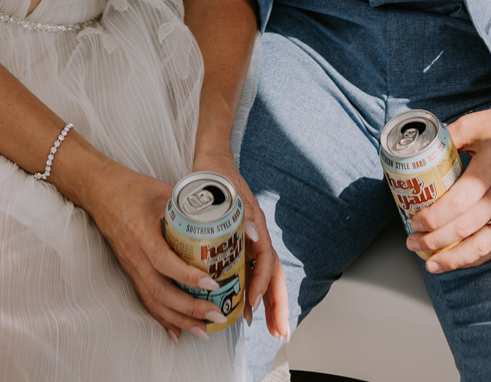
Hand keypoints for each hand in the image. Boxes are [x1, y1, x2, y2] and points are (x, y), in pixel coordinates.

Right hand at [79, 162, 228, 340]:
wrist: (100, 192)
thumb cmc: (132, 188)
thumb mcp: (162, 190)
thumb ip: (188, 204)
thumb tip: (219, 214)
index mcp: (141, 232)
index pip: (164, 261)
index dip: (187, 276)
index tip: (211, 284)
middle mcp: (134, 255)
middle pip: (160, 291)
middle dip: (189, 308)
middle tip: (216, 316)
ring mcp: (130, 266)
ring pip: (153, 301)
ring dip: (179, 319)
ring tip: (203, 331)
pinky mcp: (130, 272)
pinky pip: (145, 300)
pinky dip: (162, 318)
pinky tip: (178, 332)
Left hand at [191, 144, 288, 342]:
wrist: (211, 159)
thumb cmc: (216, 174)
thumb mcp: (226, 191)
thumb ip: (239, 209)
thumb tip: (255, 235)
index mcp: (256, 226)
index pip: (267, 262)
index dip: (262, 285)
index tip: (253, 305)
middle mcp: (256, 235)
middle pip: (273, 274)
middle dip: (278, 304)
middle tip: (279, 332)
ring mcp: (250, 239)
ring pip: (265, 276)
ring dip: (269, 302)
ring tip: (269, 328)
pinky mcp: (239, 241)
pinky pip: (251, 270)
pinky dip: (253, 290)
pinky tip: (247, 305)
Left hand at [405, 100, 490, 274]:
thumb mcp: (479, 123)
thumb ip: (451, 137)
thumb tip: (423, 154)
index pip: (457, 202)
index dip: (432, 217)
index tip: (414, 222)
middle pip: (466, 227)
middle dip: (434, 241)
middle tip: (414, 243)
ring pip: (483, 245)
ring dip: (454, 259)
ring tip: (433, 264)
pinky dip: (478, 256)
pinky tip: (461, 259)